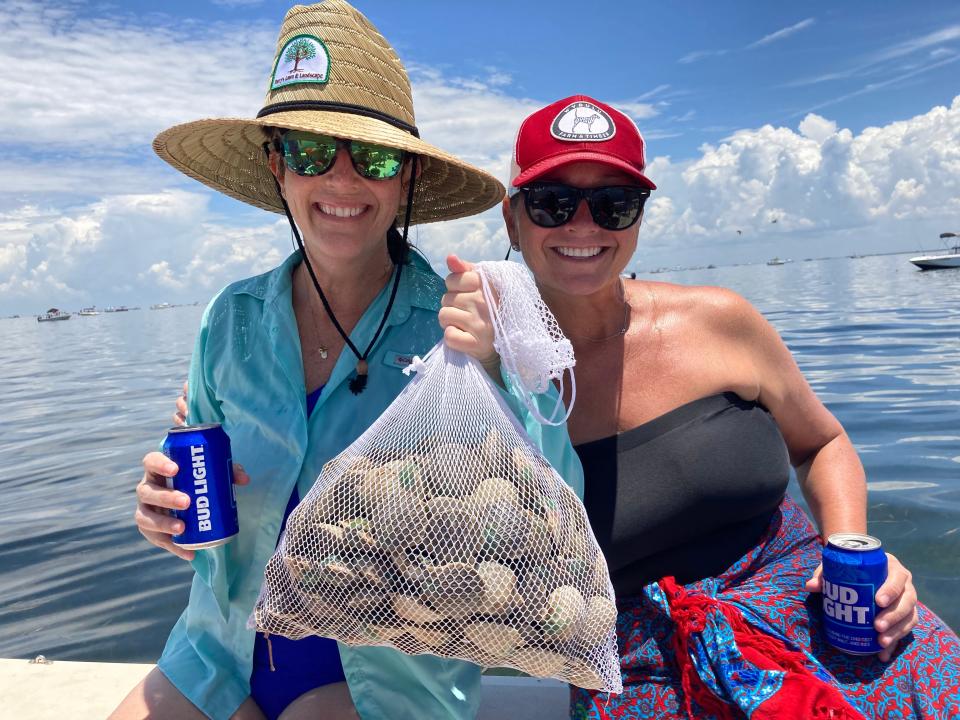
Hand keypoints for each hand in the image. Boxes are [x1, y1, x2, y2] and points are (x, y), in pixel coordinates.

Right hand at [134, 383, 250, 560]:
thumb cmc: (198, 482)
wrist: (190, 502)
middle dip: (166, 497)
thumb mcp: (212, 474)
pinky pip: (158, 540)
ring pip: (145, 517)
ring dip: (163, 523)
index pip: (151, 462)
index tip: (176, 469)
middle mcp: (147, 489)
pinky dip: (174, 547)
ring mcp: (146, 510)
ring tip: (182, 528)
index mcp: (159, 470)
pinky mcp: (150, 530)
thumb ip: (228, 472)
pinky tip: (189, 553)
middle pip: (148, 491)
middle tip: (187, 501)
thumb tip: (244, 479)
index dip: (160, 464)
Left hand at [440, 254, 497, 368]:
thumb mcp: (482, 284)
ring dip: (449, 321)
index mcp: (485, 285)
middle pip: (445, 298)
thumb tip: (450, 257)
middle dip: (452, 306)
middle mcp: (483, 302)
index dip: (454, 287)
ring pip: (443, 316)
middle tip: (466, 312)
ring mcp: (480, 324)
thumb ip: (465, 269)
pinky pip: (449, 336)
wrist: (506, 339)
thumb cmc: (489, 307)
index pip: (451, 279)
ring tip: (464, 324)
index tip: (466, 293)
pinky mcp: (476, 343)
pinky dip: (452, 337)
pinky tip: (463, 335)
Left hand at [805, 553, 918, 661]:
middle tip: (876, 626)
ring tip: (880, 642)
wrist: (865, 571)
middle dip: (893, 616)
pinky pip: (905, 631)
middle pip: (907, 601)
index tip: (878, 601)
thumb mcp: (841, 567)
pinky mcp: (906, 617)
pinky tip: (883, 654)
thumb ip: (825, 574)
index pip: (897, 578)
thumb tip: (810, 587)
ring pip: (909, 618)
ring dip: (896, 632)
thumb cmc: (854, 568)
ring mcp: (907, 602)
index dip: (891, 590)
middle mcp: (905, 585)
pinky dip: (895, 643)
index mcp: (892, 568)